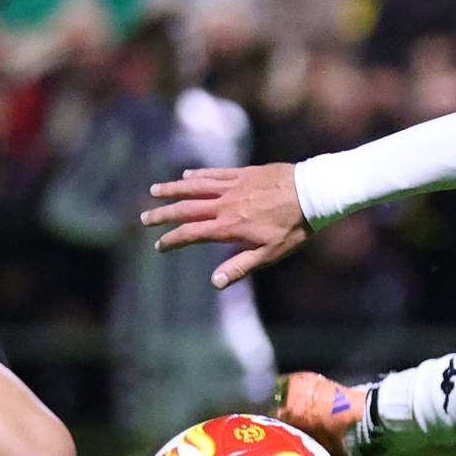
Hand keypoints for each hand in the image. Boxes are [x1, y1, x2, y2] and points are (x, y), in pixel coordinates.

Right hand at [142, 163, 309, 288]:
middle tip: (143, 218)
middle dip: (162, 214)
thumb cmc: (294, 227)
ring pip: (195, 186)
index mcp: (229, 226)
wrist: (312, 192)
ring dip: (173, 189)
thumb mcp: (269, 254)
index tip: (159, 246)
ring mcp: (233, 185)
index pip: (191, 234)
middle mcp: (226, 204)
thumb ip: (240, 266)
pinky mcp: (243, 172)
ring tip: (154, 191)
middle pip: (186, 208)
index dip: (172, 241)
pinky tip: (187, 175)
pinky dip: (198, 174)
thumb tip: (214, 283)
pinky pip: (215, 173)